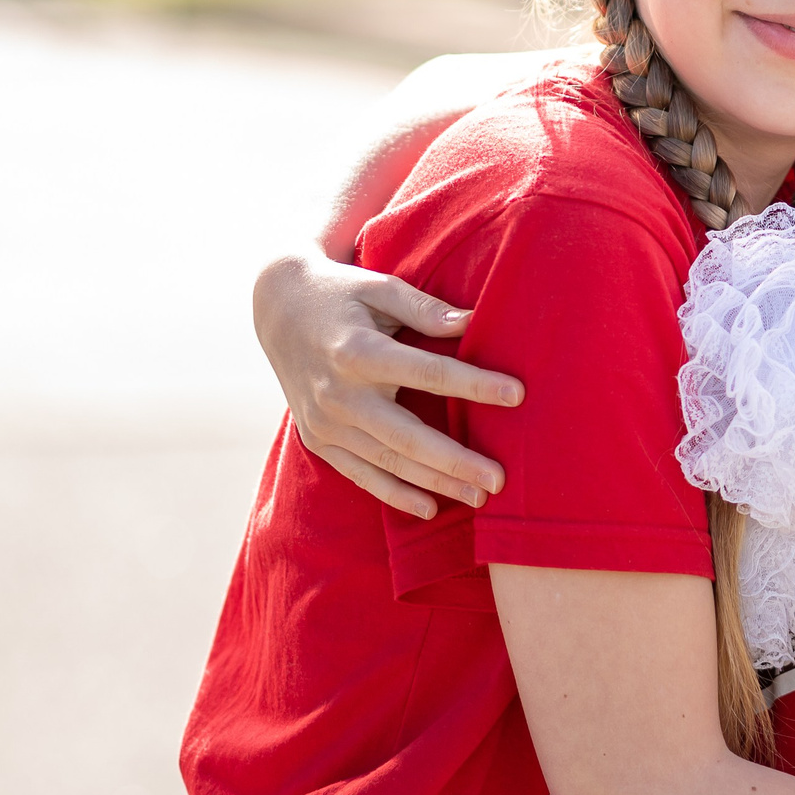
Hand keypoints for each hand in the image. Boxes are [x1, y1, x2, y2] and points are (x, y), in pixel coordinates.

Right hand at [253, 249, 523, 518]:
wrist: (277, 308)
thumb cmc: (341, 293)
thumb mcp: (378, 286)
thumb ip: (424, 307)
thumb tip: (472, 322)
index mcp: (357, 351)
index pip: (426, 372)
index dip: (473, 384)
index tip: (517, 395)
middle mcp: (338, 393)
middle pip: (406, 435)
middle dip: (455, 461)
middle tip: (499, 479)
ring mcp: (324, 422)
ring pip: (387, 461)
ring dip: (434, 483)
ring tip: (480, 497)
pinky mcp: (317, 438)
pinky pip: (360, 473)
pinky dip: (394, 493)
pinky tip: (430, 508)